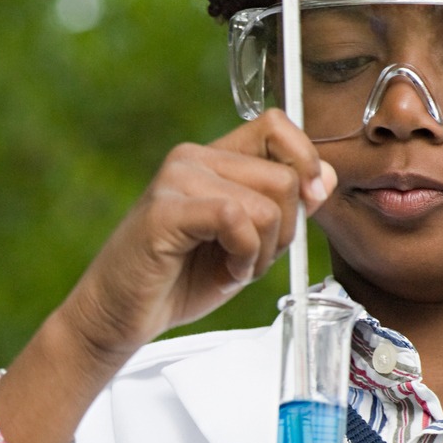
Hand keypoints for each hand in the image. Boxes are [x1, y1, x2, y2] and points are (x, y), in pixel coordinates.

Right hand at [0, 111, 334, 442]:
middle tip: (250, 259)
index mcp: (211, 159)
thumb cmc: (177, 281)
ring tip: (231, 267)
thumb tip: (325, 178)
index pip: (276, 126)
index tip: (309, 201)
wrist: (118, 316)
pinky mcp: (165, 210)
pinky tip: (224, 271)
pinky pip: (236, 219)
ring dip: (262, 251)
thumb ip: (282, 208)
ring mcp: (176, 180)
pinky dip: (243, 255)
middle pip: (284, 177)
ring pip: (267, 204)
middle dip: (284, 231)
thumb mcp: (246, 243)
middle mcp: (192, 158)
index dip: (305, 160)